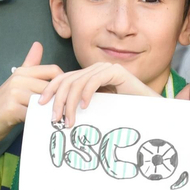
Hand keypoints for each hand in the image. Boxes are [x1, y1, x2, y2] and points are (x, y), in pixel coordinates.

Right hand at [0, 42, 63, 145]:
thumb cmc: (2, 105)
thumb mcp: (16, 82)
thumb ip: (30, 64)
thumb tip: (38, 44)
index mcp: (21, 72)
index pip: (52, 71)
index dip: (63, 83)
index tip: (65, 95)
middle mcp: (18, 79)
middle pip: (51, 87)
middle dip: (59, 100)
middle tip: (66, 112)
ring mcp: (14, 93)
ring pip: (44, 101)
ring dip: (51, 112)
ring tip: (57, 121)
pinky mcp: (12, 109)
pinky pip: (35, 114)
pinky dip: (41, 121)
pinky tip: (44, 126)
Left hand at [39, 62, 156, 127]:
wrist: (149, 110)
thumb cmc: (123, 112)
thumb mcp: (96, 109)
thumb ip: (81, 106)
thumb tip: (58, 116)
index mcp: (88, 76)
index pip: (63, 78)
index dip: (50, 89)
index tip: (41, 104)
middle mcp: (95, 69)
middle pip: (68, 80)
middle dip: (58, 100)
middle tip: (54, 119)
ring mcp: (106, 68)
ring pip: (79, 82)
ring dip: (70, 103)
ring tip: (69, 120)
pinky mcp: (116, 72)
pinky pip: (95, 81)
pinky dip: (87, 94)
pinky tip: (84, 107)